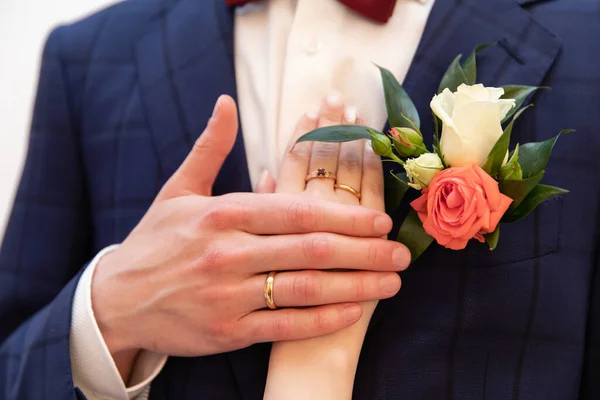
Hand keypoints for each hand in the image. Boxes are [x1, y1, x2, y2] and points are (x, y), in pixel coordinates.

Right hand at [91, 96, 410, 369]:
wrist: (116, 299)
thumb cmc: (154, 242)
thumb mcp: (178, 189)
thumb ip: (210, 147)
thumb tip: (227, 103)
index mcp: (222, 214)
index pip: (297, 211)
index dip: (345, 215)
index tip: (380, 218)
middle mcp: (227, 253)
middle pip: (311, 249)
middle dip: (364, 250)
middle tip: (400, 252)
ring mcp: (228, 295)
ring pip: (306, 288)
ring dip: (357, 285)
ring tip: (391, 282)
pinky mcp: (228, 331)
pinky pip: (286, 326)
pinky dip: (324, 319)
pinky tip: (354, 311)